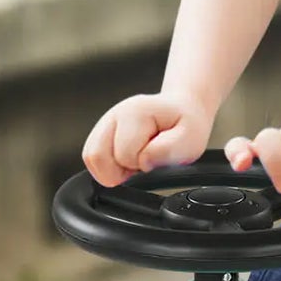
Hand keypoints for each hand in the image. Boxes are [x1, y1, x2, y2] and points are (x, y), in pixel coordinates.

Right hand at [81, 91, 213, 186]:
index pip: (124, 154)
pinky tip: (127, 161)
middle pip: (98, 157)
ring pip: (91, 158)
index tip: (157, 156)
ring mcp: (105, 122)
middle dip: (122, 169)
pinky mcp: (100, 133)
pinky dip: (108, 167)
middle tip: (144, 162)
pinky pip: (91, 158)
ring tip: (136, 161)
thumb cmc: (185, 124)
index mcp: (136, 112)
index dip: (142, 164)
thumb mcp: (190, 139)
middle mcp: (115, 114)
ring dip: (113, 169)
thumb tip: (142, 162)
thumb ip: (167, 151)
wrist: (182, 110)